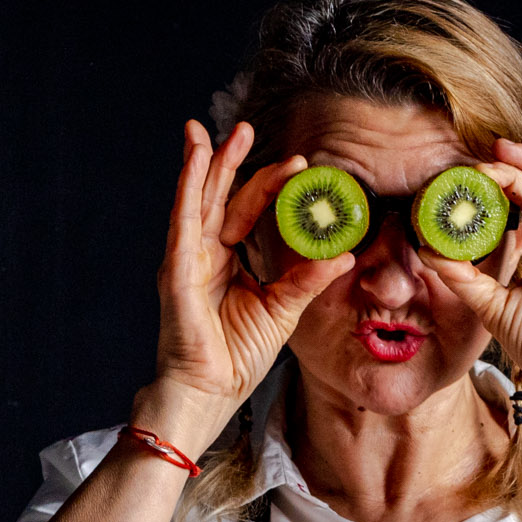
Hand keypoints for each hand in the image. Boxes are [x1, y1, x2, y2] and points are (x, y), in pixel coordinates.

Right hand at [146, 121, 360, 451]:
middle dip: (230, 159)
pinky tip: (196, 161)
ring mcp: (187, 261)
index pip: (248, 212)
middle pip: (219, 196)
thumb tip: (345, 254)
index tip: (298, 164)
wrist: (210, 395)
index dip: (269, 185)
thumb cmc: (237, 358)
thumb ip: (308, 279)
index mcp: (228, 261)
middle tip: (247, 127)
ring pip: (196, 200)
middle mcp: (204, 254)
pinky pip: (184, 223)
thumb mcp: (283, 310)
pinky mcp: (177, 272)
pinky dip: (188, 189)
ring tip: (210, 130)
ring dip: (204, 163)